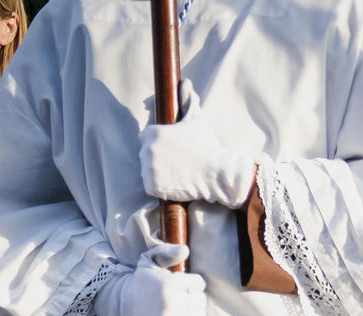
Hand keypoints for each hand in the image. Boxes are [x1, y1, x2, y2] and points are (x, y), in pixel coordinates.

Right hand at [93, 244, 207, 315]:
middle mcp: (174, 302)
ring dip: (195, 314)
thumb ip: (167, 253)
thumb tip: (186, 249)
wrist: (123, 306)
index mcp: (170, 283)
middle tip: (183, 299)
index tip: (184, 286)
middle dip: (194, 298)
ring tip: (183, 311)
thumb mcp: (149, 262)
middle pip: (201, 301)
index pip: (199, 283)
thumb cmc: (141, 283)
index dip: (193, 284)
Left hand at [139, 81, 254, 208]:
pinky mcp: (152, 186)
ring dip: (158, 172)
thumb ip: (188, 100)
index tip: (173, 149)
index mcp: (153, 133)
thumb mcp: (197, 120)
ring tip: (177, 172)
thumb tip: (185, 82)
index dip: (159, 143)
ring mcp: (149, 170)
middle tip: (177, 162)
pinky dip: (159, 186)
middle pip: (146, 154)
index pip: (146, 137)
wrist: (216, 173)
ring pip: (148, 170)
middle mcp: (147, 150)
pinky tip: (174, 182)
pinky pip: (150, 186)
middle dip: (158, 157)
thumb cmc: (207, 145)